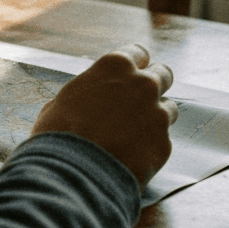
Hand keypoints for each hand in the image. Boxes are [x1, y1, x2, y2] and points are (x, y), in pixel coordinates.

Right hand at [31, 44, 177, 190]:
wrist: (72, 175)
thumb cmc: (59, 134)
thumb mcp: (63, 101)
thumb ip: (87, 92)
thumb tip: (87, 100)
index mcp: (115, 66)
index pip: (138, 52)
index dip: (134, 65)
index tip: (130, 76)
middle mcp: (143, 84)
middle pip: (163, 75)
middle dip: (154, 86)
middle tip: (139, 103)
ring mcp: (157, 114)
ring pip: (169, 108)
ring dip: (155, 118)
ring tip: (132, 136)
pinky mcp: (164, 144)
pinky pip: (163, 141)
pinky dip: (150, 147)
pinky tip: (130, 158)